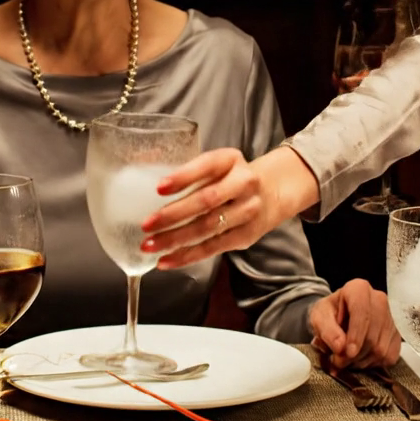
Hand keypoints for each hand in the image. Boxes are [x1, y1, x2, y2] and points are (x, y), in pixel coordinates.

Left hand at [140, 145, 319, 268]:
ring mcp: (248, 211)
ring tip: (149, 245)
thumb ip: (191, 173)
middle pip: (206, 200)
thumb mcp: (217, 165)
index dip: (183, 177)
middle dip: (173, 214)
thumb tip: (148, 185)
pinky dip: (187, 256)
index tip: (159, 188)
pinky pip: (213, 247)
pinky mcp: (245, 236)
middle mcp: (244, 183)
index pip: (206, 166)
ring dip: (175, 239)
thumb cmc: (230, 178)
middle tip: (147, 224)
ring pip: (208, 227)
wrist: (272, 193)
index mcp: (231, 160)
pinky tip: (166, 260)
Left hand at [309, 278, 400, 368]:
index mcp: (358, 289)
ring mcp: (392, 317)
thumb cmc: (329, 314)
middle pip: (372, 335)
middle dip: (355, 354)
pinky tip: (361, 359)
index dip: (355, 335)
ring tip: (347, 360)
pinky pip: (390, 356)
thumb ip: (327, 331)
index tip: (348, 352)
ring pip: (381, 349)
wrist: (339, 317)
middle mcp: (380, 300)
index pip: (362, 312)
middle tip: (339, 362)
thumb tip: (340, 347)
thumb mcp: (319, 318)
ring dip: (362, 361)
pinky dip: (374, 364)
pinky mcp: (398, 334)